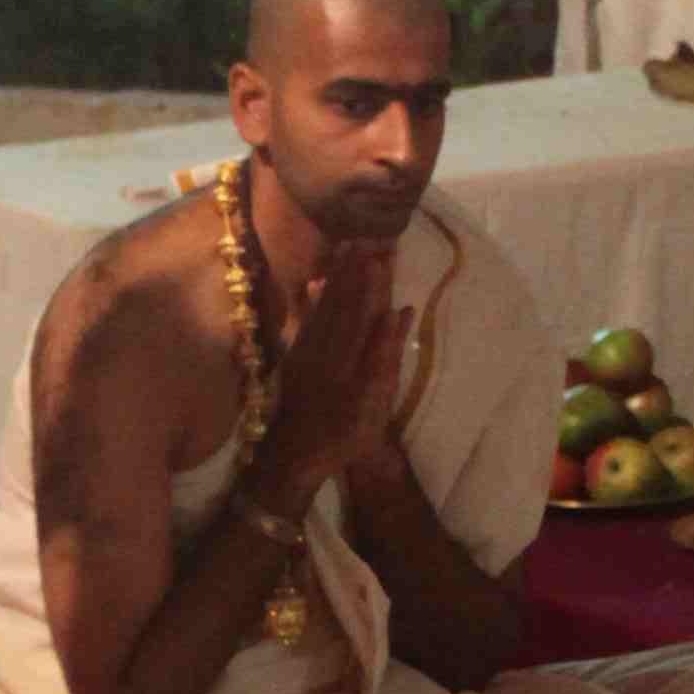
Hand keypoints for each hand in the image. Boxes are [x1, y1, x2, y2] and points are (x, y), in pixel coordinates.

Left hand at [258, 235, 400, 510]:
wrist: (295, 456)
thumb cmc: (344, 435)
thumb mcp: (375, 403)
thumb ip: (386, 355)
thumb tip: (399, 313)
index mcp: (350, 354)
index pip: (366, 306)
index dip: (374, 278)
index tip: (382, 250)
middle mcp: (327, 346)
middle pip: (344, 299)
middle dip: (355, 268)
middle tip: (365, 236)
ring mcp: (308, 351)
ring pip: (324, 305)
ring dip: (335, 276)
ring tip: (346, 248)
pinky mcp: (295, 359)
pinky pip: (304, 321)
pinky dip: (310, 301)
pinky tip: (314, 282)